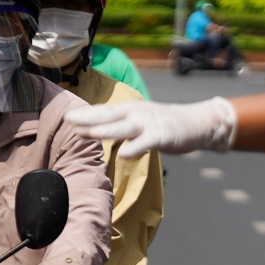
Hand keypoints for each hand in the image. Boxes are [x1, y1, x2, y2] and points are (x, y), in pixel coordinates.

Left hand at [65, 96, 236, 159]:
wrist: (198, 123)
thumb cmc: (166, 125)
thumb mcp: (141, 122)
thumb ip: (121, 126)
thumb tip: (97, 131)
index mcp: (130, 110)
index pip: (104, 111)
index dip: (85, 114)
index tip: (66, 116)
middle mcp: (137, 113)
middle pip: (109, 115)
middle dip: (88, 118)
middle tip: (68, 119)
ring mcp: (150, 123)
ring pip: (124, 126)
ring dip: (105, 129)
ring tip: (87, 133)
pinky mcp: (163, 135)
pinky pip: (147, 142)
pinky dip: (136, 147)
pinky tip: (124, 154)